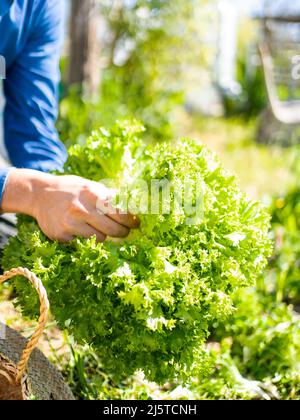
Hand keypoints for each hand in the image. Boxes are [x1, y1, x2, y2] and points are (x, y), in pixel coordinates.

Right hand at [1, 169, 139, 241]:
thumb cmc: (71, 190)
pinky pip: (82, 242)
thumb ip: (109, 196)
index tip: (136, 224)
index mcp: (93, 194)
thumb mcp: (91, 186)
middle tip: (124, 232)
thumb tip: (133, 207)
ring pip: (99, 239)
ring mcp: (71, 223)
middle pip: (113, 230)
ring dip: (102, 235)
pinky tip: (77, 228)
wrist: (40, 194)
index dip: (132, 221)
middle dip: (122, 233)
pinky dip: (83, 238)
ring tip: (97, 227)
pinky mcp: (62, 234)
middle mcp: (83, 208)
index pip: (121, 213)